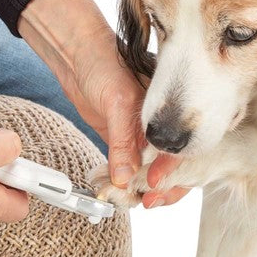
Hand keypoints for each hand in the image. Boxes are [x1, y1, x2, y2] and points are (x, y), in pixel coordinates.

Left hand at [18, 0, 188, 205]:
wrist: (76, 54)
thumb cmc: (103, 62)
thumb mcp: (117, 101)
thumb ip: (123, 140)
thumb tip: (126, 178)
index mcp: (170, 112)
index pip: (180, 150)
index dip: (171, 172)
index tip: (154, 187)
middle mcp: (160, 127)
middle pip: (172, 167)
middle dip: (162, 188)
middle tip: (145, 202)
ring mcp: (141, 136)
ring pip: (149, 172)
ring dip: (140, 189)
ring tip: (126, 199)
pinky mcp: (121, 141)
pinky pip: (127, 168)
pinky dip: (121, 181)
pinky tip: (114, 190)